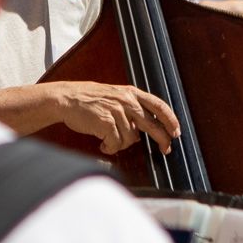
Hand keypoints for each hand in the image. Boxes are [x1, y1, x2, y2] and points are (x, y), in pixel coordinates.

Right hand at [43, 80, 179, 154]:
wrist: (66, 98)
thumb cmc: (88, 99)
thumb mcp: (114, 96)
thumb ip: (130, 109)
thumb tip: (141, 131)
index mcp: (131, 93)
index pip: (158, 106)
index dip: (170, 120)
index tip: (176, 132)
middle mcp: (126, 101)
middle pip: (153, 124)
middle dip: (162, 139)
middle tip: (165, 149)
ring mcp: (117, 112)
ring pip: (131, 139)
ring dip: (121, 144)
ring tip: (109, 140)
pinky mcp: (106, 123)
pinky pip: (116, 144)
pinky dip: (110, 148)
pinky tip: (103, 145)